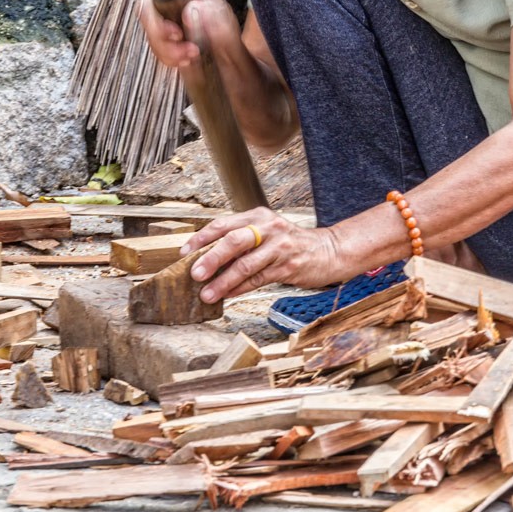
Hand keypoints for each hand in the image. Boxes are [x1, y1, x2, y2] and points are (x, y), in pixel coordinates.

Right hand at [137, 0, 240, 84]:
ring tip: (192, 55)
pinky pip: (157, 49)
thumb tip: (190, 9)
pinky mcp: (168, 44)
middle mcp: (175, 4)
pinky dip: (169, 57)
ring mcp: (170, 24)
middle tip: (178, 37)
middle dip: (157, 26)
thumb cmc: (230, 40)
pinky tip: (186, 61)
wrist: (236, 68)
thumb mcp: (226, 27)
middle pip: (148, 6)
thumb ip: (214, 22)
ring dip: (167, 47)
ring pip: (151, 31)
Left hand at [180, 207, 344, 301]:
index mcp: (258, 216)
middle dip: (211, 258)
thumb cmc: (290, 244)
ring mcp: (279, 247)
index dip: (202, 238)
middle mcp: (268, 228)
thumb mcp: (266, 233)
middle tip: (194, 273)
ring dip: (223, 281)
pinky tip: (228, 295)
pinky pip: (258, 280)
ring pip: (245, 265)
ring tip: (207, 294)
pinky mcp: (288, 267)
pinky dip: (240, 289)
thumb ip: (241, 240)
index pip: (224, 224)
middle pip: (234, 240)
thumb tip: (206, 258)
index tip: (184, 252)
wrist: (328, 251)